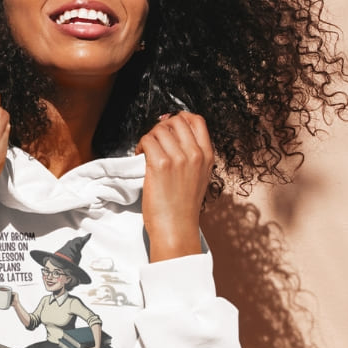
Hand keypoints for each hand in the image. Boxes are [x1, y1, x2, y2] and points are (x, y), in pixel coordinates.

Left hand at [136, 112, 212, 261]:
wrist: (176, 228)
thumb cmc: (183, 208)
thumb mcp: (199, 177)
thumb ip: (193, 156)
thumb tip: (174, 135)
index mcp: (207, 156)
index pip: (196, 120)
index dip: (180, 118)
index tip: (168, 126)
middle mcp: (195, 154)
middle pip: (176, 121)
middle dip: (161, 127)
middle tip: (154, 141)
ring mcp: (178, 158)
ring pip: (159, 130)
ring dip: (149, 138)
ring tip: (145, 152)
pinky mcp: (160, 165)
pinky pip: (147, 140)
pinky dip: (140, 146)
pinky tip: (140, 156)